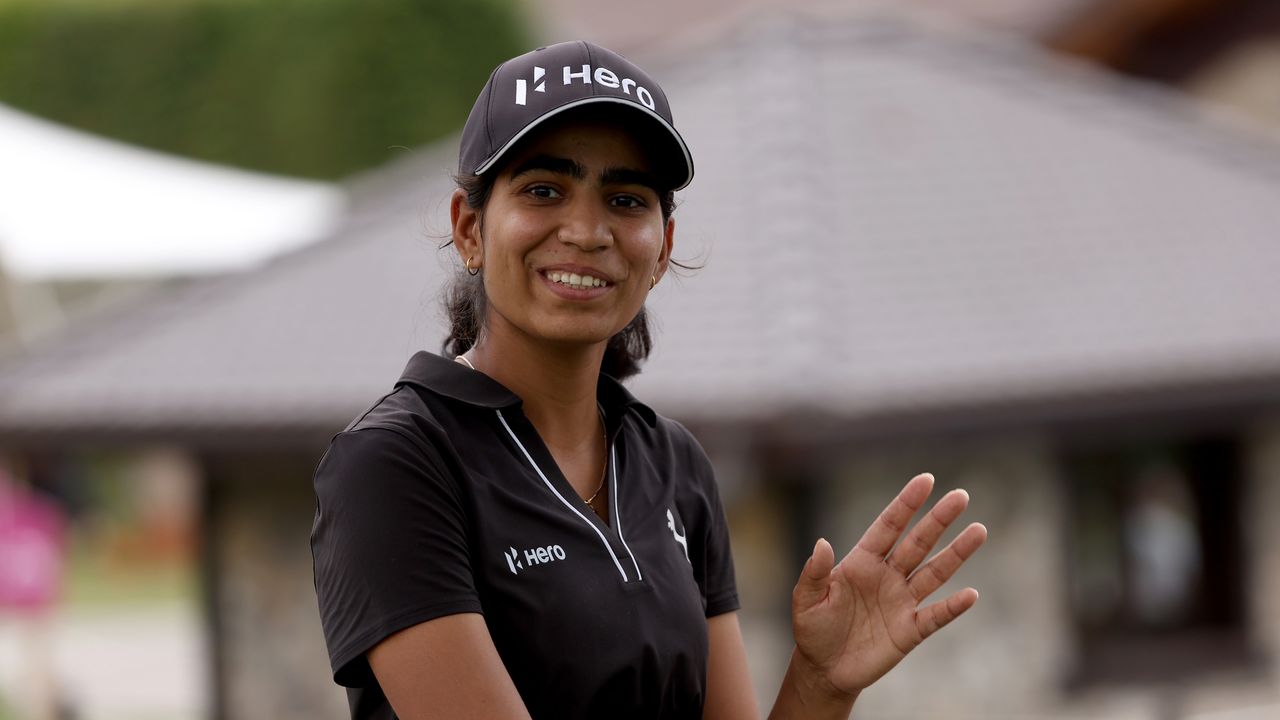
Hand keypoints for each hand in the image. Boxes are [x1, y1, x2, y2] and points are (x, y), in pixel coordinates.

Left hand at [789, 473, 986, 696]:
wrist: (824, 669)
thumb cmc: (813, 629)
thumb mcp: (805, 600)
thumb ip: (814, 572)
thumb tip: (822, 543)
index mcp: (862, 562)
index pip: (888, 526)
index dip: (906, 503)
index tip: (926, 480)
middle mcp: (887, 576)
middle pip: (918, 542)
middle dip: (939, 519)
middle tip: (961, 496)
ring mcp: (901, 602)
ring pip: (934, 572)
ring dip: (957, 553)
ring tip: (979, 530)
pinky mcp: (910, 631)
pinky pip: (935, 616)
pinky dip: (952, 607)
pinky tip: (971, 595)